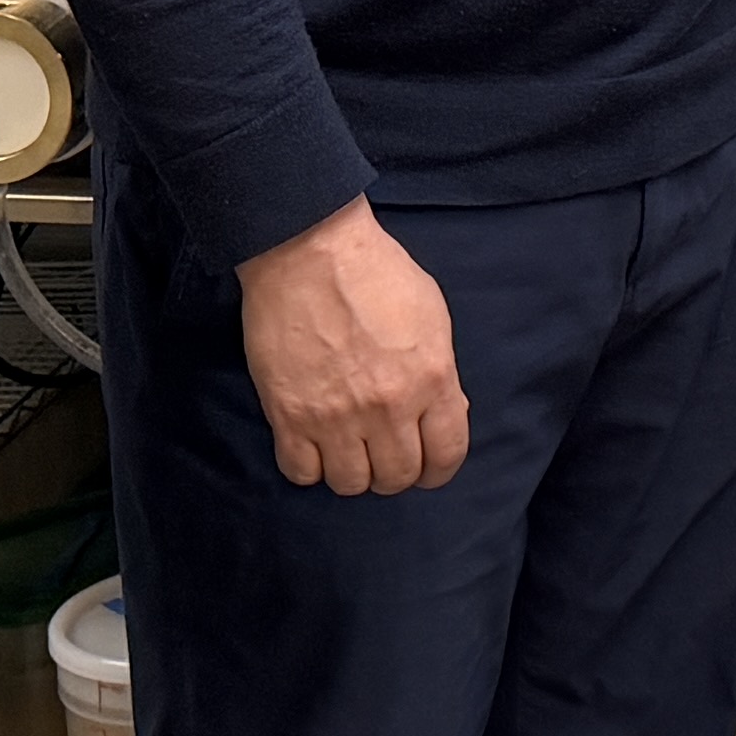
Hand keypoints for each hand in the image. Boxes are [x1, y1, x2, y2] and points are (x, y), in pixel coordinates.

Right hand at [240, 200, 472, 494]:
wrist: (309, 251)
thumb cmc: (376, 273)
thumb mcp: (432, 317)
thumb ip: (440, 372)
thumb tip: (443, 414)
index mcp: (431, 379)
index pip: (447, 455)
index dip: (439, 470)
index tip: (429, 468)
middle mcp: (388, 407)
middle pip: (398, 477)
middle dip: (395, 472)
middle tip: (384, 453)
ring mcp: (336, 416)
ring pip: (351, 484)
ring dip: (353, 472)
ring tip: (348, 448)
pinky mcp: (289, 416)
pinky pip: (302, 473)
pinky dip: (310, 467)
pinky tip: (314, 445)